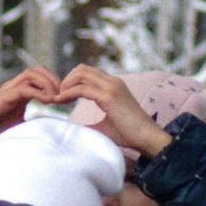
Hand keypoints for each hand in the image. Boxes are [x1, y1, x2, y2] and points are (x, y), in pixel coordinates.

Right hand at [0, 68, 60, 166]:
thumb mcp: (20, 123)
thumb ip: (34, 119)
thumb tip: (52, 126)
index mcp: (19, 90)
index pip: (40, 73)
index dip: (55, 80)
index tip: (65, 95)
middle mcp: (12, 87)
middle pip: (37, 69)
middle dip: (54, 79)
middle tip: (63, 95)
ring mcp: (6, 91)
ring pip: (30, 74)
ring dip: (47, 83)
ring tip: (55, 98)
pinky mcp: (0, 99)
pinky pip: (23, 89)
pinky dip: (38, 93)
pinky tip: (47, 102)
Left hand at [56, 65, 172, 158]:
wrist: (147, 137)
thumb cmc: (129, 134)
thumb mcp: (105, 126)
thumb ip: (90, 123)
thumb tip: (74, 129)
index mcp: (114, 86)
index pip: (88, 73)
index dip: (72, 81)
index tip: (63, 96)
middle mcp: (113, 82)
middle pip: (82, 69)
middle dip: (66, 80)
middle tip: (58, 96)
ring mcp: (112, 87)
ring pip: (81, 74)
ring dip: (66, 84)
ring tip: (59, 98)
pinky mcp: (109, 96)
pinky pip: (82, 89)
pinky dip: (68, 93)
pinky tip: (60, 101)